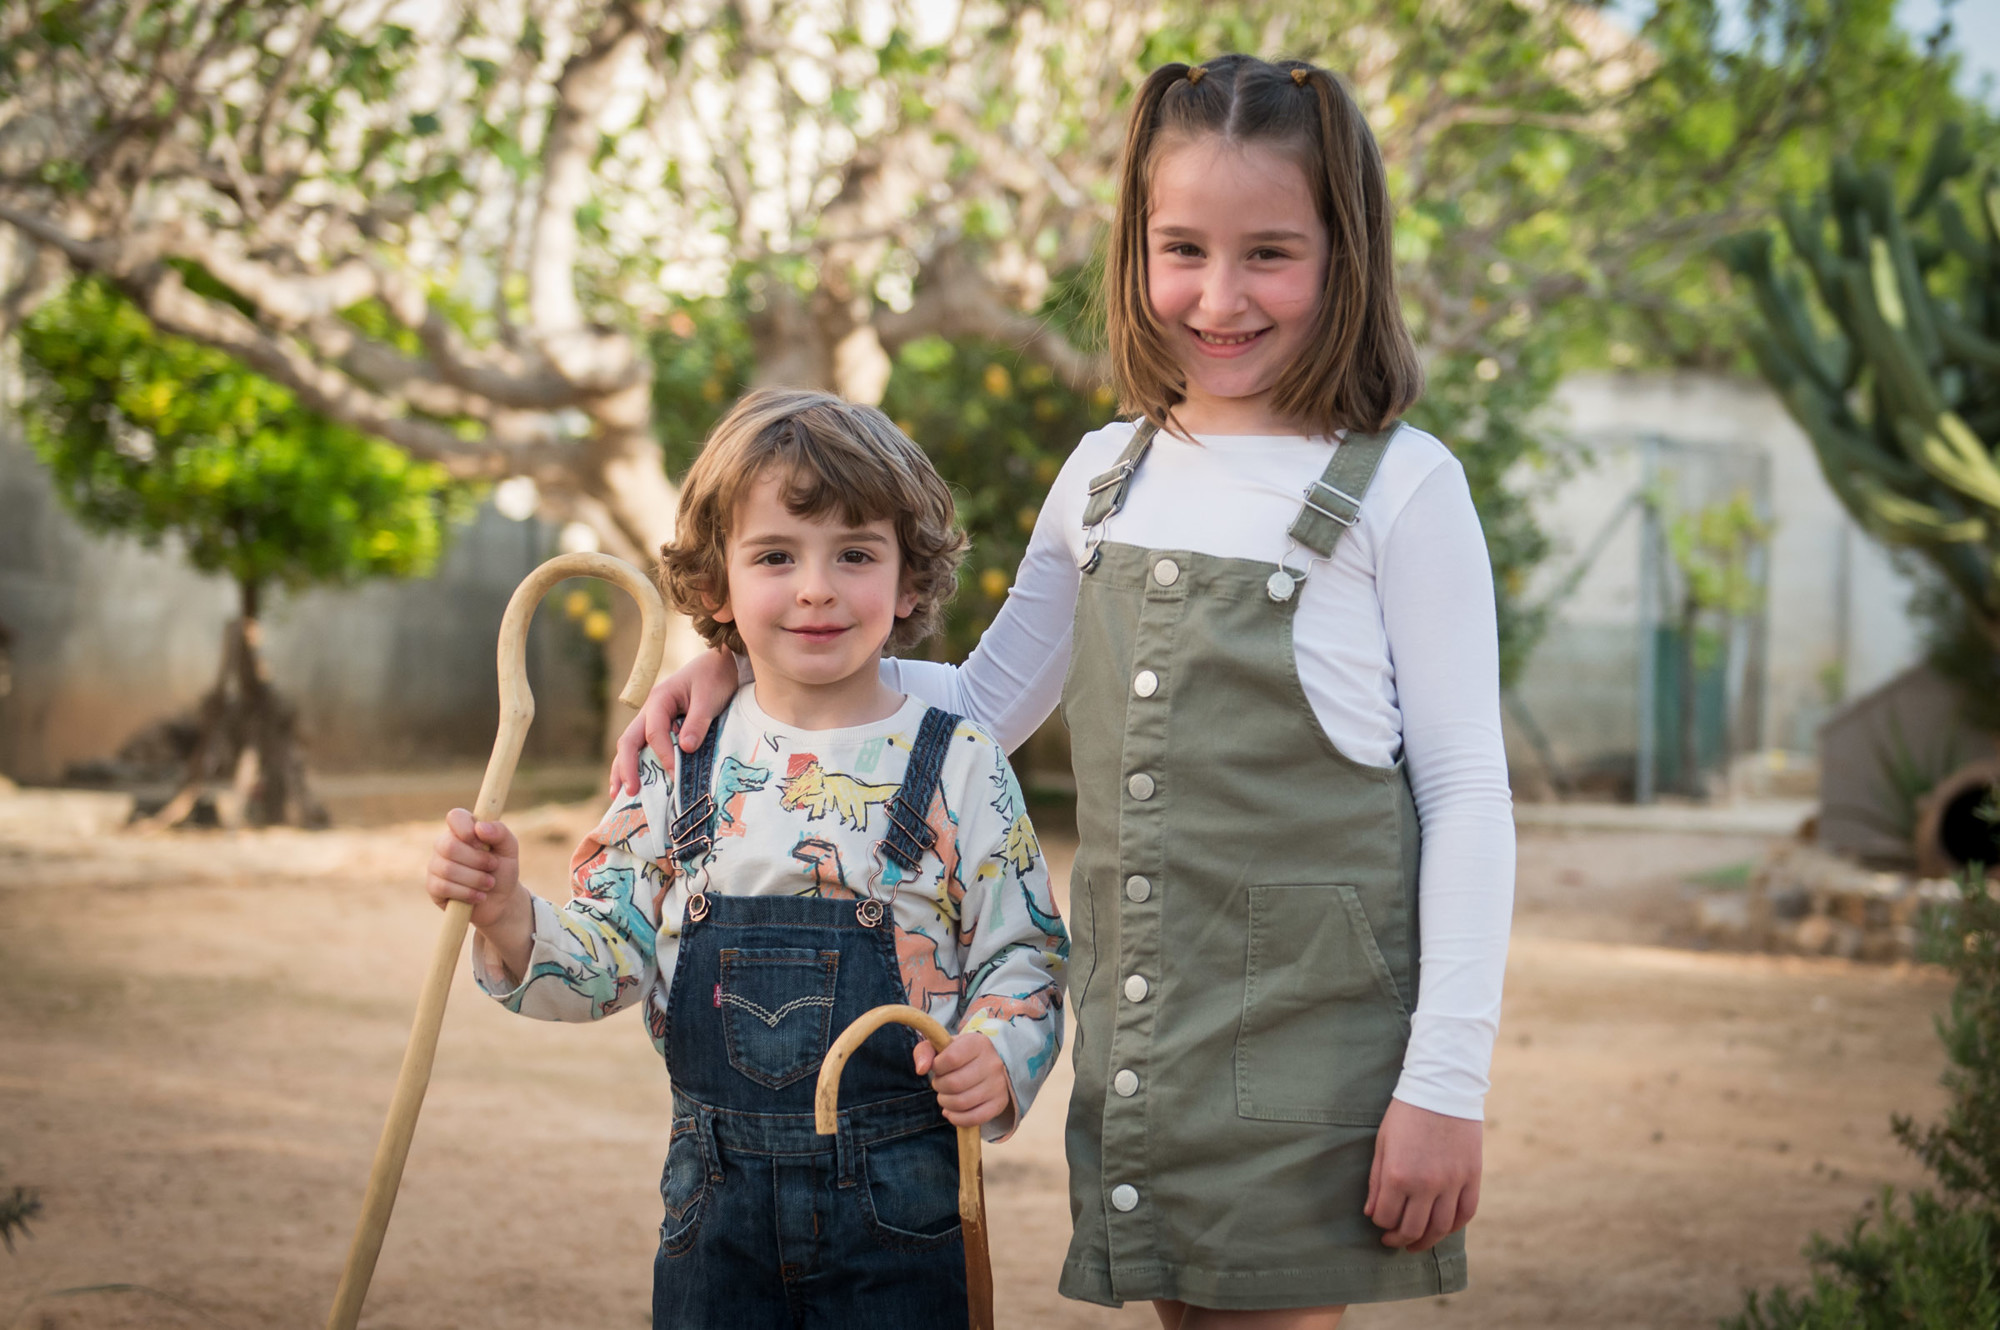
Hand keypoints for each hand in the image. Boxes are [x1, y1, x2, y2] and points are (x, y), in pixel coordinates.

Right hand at [426, 808, 533, 977]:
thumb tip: (483, 827)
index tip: (483, 839)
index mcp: (463, 831)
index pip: (454, 817)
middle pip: (449, 845)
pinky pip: (442, 888)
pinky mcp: (434, 891)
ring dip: (473, 878)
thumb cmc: (506, 873)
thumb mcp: (511, 852)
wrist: (502, 906)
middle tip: (493, 870)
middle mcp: (445, 847)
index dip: (466, 828)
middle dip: (477, 860)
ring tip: (488, 886)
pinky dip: (464, 893)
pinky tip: (478, 898)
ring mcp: (436, 868)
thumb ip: (502, 834)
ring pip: (445, 867)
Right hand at [609, 647, 739, 795]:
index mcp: (659, 699)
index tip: (675, 774)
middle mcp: (650, 710)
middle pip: (628, 740)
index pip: (654, 733)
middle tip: (629, 792)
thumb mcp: (709, 698)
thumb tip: (685, 749)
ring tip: (619, 793)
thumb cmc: (716, 677)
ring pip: (630, 744)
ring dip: (623, 768)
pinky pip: (642, 745)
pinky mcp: (661, 725)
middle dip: (626, 767)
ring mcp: (652, 718)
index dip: (663, 755)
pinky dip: (635, 762)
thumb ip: (697, 723)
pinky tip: (634, 780)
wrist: (723, 663)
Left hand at [913, 1032, 1010, 1127]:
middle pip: (954, 1084)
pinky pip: (974, 1118)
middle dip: (939, 1086)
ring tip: (945, 1096)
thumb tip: (921, 1069)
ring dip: (945, 1102)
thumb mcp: (941, 1046)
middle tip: (940, 1084)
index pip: (951, 1059)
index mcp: (977, 1043)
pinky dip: (956, 1118)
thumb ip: (924, 1051)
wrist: (985, 1063)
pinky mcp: (1000, 1103)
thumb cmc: (958, 1055)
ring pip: (962, 1103)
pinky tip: (950, 1112)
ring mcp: (998, 1084)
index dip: (937, 1067)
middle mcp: (992, 1063)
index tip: (937, 1067)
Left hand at [1364, 1098, 1482, 1251]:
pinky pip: (1466, 1213)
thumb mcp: (1382, 1143)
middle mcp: (1426, 1184)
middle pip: (1412, 1229)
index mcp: (1398, 1175)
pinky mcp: (1472, 1178)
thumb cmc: (1406, 1114)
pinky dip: (1454, 1226)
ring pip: (1441, 1228)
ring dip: (1426, 1241)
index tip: (1379, 1222)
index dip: (1380, 1224)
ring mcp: (1452, 1183)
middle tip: (1393, 1241)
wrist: (1443, 1089)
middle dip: (1399, 1240)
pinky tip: (1442, 1228)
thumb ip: (1376, 1181)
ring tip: (1416, 1243)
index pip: (1385, 1217)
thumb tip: (1371, 1213)